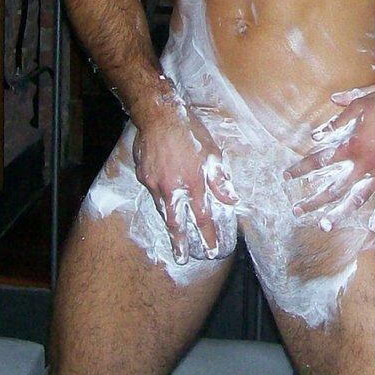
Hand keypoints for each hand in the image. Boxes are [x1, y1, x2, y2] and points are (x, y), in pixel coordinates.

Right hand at [131, 90, 238, 262]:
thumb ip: (220, 180)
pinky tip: (163, 194)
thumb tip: (232, 200)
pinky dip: (159, 196)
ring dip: (169, 223)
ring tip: (172, 236)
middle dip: (179, 243)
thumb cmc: (189, 131)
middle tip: (181, 259)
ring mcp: (155, 183)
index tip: (210, 251)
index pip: (202, 217)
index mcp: (193, 183)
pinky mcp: (143, 176)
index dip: (207, 236)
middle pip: (176, 222)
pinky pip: (153, 191)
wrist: (159, 115)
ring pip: (162, 209)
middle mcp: (173, 188)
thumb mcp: (212, 153)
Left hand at [284, 83, 374, 230]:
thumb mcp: (361, 103)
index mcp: (352, 146)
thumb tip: (317, 133)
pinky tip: (372, 228)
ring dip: (339, 214)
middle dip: (313, 200)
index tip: (287, 176)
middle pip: (333, 188)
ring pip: (356, 200)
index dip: (301, 169)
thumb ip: (339, 120)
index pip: (320, 161)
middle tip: (297, 211)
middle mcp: (364, 166)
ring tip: (325, 224)